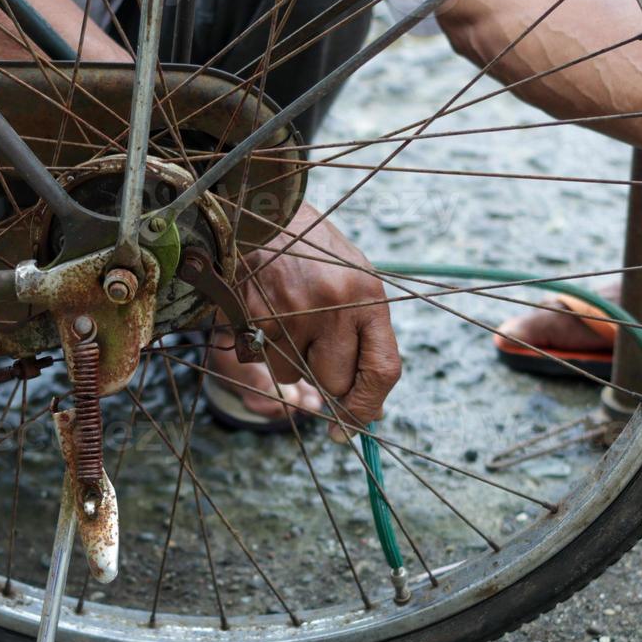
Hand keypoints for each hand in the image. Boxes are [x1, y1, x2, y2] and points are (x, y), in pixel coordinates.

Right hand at [239, 204, 400, 441]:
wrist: (267, 215)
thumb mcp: (355, 282)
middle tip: (318, 356)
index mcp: (369, 297)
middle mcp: (335, 307)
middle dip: (327, 383)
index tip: (355, 425)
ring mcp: (294, 313)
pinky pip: (268, 360)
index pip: (383, 370)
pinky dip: (269, 347)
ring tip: (292, 317)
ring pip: (296, 375)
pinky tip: (271, 313)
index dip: (369, 406)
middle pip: (336, 382)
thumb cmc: (318, 255)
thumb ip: (366, 338)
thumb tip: (369, 406)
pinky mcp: (259, 317)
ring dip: (293, 360)